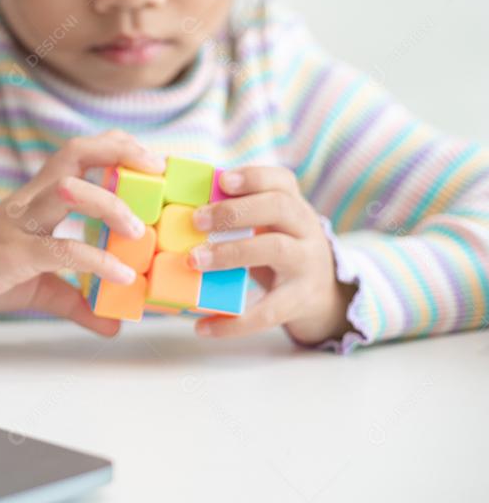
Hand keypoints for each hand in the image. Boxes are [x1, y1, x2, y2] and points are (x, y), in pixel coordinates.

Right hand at [0, 130, 166, 335]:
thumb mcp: (38, 285)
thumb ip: (77, 300)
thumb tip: (113, 323)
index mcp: (37, 199)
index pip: (77, 154)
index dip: (115, 147)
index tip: (151, 159)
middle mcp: (30, 201)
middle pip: (75, 153)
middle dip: (119, 151)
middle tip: (156, 168)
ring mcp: (20, 224)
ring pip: (69, 190)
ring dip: (111, 203)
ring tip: (140, 230)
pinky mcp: (13, 254)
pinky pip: (60, 249)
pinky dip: (95, 260)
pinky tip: (119, 276)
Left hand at [187, 165, 356, 344]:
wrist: (324, 293)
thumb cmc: (280, 247)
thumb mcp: (270, 224)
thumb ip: (238, 211)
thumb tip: (180, 201)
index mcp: (293, 205)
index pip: (281, 181)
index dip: (253, 177)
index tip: (222, 180)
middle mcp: (305, 229)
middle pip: (279, 207)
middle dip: (235, 211)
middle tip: (196, 220)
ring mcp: (306, 264)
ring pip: (276, 249)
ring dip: (232, 252)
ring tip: (195, 260)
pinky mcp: (298, 300)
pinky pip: (268, 311)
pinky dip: (234, 322)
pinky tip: (203, 326)